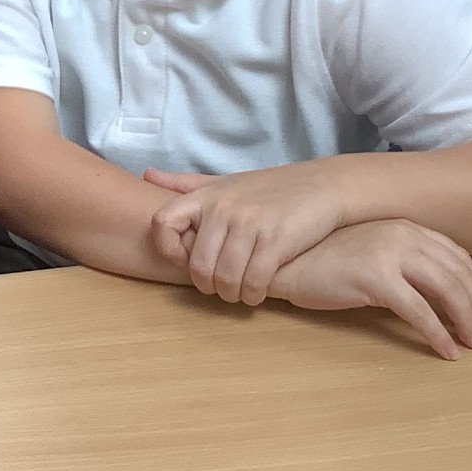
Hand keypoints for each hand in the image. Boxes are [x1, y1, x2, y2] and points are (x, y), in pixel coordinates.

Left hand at [147, 162, 350, 304]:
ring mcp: (250, 224)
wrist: (325, 185)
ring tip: (238, 293)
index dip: (168, 249)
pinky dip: (253, 295)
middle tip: (219, 288)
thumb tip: (146, 175)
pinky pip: (253, 281)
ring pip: (225, 278)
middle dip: (206, 285)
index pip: (163, 224)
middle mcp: (224, 208)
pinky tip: (257, 293)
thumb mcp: (225, 181)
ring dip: (230, 294)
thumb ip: (185, 184)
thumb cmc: (270, 188)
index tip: (185, 260)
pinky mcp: (276, 241)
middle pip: (197, 264)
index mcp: (207, 196)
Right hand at [270, 219, 471, 359]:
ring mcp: (390, 254)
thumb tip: (434, 296)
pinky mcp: (376, 278)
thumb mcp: (369, 253)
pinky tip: (446, 350)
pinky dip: (438, 333)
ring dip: (464, 321)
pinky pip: (419, 311)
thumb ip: (401, 263)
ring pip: (446, 290)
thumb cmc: (320, 261)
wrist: (283, 262)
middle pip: (456, 274)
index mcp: (404, 227)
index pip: (455, 257)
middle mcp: (403, 235)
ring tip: (470, 344)